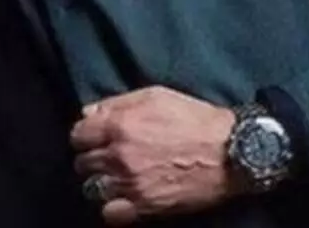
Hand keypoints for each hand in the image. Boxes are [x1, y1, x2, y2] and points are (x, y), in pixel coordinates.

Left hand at [69, 85, 244, 224]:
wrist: (230, 151)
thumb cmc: (196, 119)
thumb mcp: (156, 96)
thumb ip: (117, 102)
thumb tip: (88, 112)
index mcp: (120, 125)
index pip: (78, 134)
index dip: (85, 135)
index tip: (95, 137)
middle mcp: (120, 155)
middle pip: (82, 162)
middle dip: (92, 157)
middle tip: (109, 157)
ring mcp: (131, 184)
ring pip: (92, 188)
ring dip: (100, 182)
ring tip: (115, 177)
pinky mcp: (144, 206)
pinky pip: (109, 213)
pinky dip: (112, 206)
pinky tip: (123, 197)